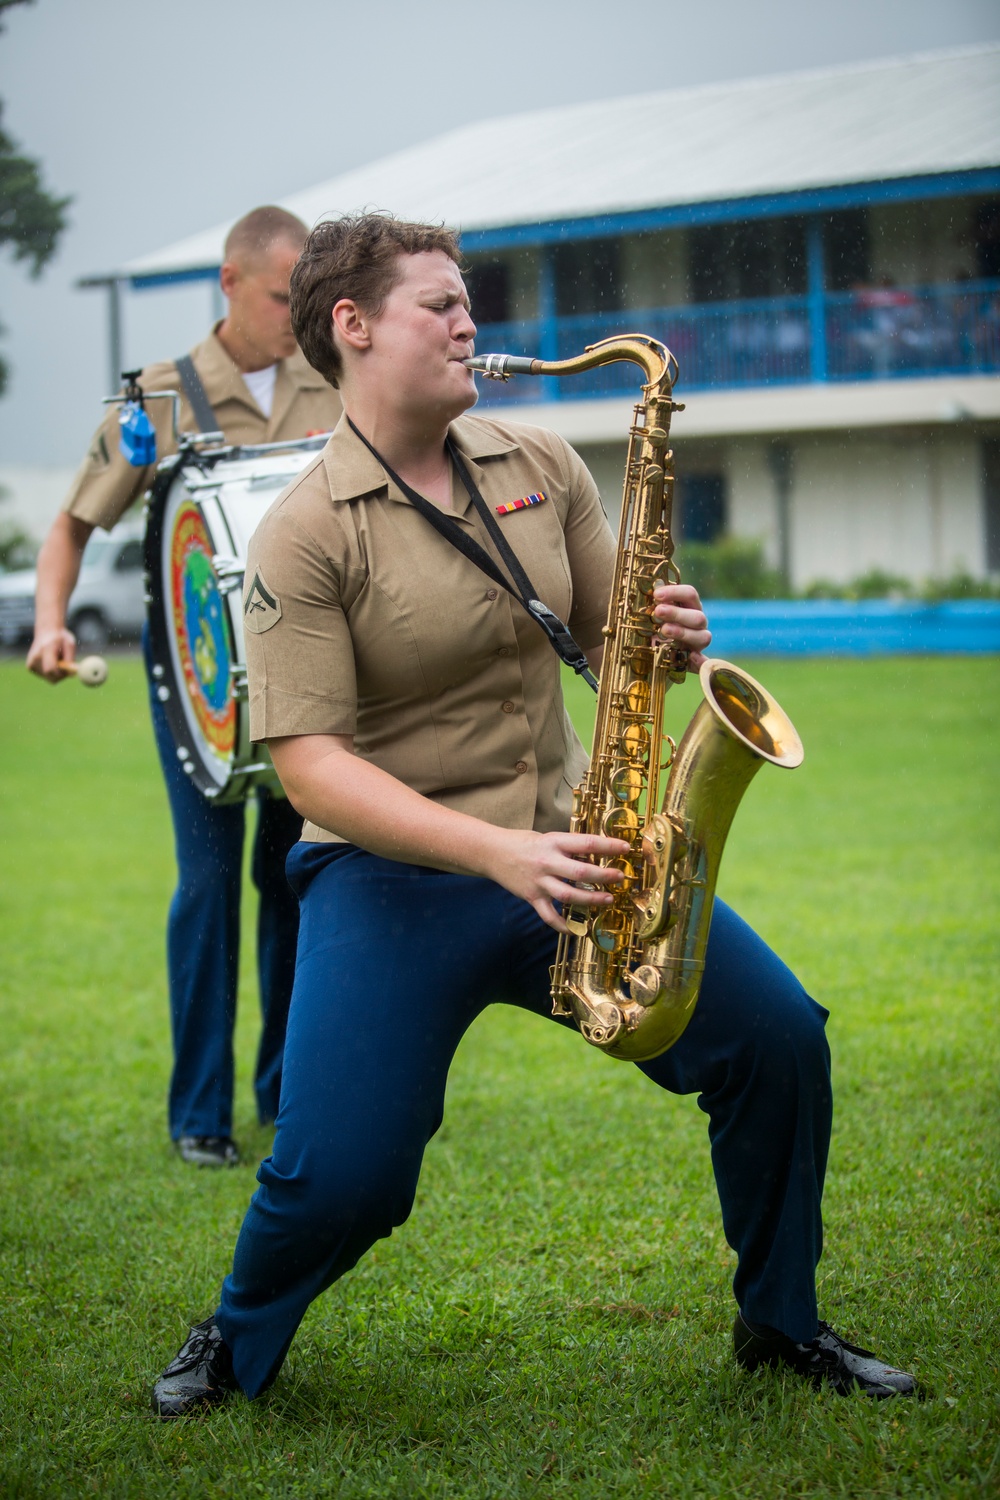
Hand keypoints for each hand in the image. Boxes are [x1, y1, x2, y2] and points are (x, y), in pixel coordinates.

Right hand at [26, 626, 76, 681]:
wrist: (46, 631)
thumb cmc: (61, 638)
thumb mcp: (70, 644)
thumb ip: (70, 659)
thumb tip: (71, 675)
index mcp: (45, 650)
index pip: (50, 669)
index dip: (62, 673)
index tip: (69, 669)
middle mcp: (35, 657)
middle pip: (50, 677)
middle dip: (61, 675)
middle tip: (65, 665)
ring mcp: (31, 663)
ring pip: (48, 678)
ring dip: (56, 673)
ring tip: (56, 660)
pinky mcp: (30, 667)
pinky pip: (45, 676)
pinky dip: (50, 672)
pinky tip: (50, 661)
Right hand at [486, 828, 630, 931]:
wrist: (492, 852)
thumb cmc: (523, 842)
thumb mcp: (548, 837)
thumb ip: (568, 848)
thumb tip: (596, 855)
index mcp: (554, 842)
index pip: (586, 842)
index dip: (608, 845)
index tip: (625, 848)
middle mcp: (547, 861)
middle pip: (580, 872)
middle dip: (604, 876)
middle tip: (620, 877)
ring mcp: (539, 881)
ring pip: (568, 895)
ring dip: (590, 900)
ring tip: (608, 900)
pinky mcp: (531, 897)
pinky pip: (548, 915)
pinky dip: (562, 924)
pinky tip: (576, 930)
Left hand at [651, 582, 710, 668]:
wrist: (655, 651)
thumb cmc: (654, 626)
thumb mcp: (653, 613)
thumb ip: (655, 602)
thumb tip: (654, 586)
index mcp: (690, 606)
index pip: (690, 594)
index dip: (675, 592)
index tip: (656, 594)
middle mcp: (698, 622)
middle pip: (697, 616)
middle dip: (677, 613)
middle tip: (658, 612)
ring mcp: (698, 641)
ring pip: (702, 636)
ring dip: (683, 632)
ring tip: (664, 631)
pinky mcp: (696, 660)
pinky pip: (705, 662)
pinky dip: (701, 661)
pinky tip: (693, 657)